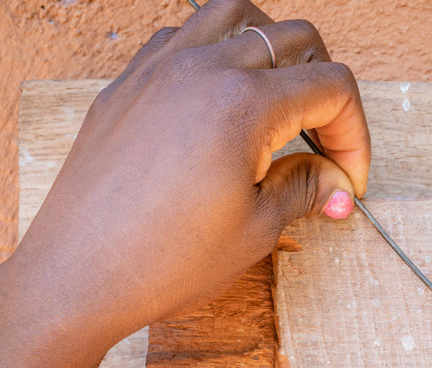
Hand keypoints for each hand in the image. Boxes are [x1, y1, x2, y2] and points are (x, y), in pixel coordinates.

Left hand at [0, 0, 370, 367]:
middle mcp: (202, 68)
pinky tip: (217, 99)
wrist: (76, 277)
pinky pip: (180, 35)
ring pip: (235, 14)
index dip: (354, 135)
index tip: (346, 178)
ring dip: (271, 48)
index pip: (331, 87)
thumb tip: (334, 180)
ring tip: (278, 98)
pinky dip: (213, 51)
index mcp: (244, 103)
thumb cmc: (162, 261)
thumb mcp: (256, 231)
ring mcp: (158, 68)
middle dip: (325, 88)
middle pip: (295, 38)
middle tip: (322, 143)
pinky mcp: (127, 84)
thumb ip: (305, 188)